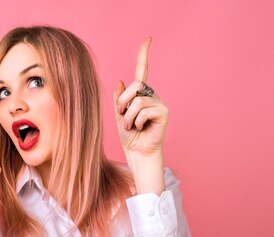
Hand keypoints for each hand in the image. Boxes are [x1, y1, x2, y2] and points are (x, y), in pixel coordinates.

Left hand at [114, 37, 168, 157]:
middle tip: (123, 116)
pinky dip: (136, 121)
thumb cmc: (128, 135)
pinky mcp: (164, 112)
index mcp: (140, 93)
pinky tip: (141, 128)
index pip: (142, 71)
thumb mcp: (118, 114)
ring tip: (132, 126)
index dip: (144, 54)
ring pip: (137, 99)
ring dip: (128, 116)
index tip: (148, 39)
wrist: (136, 152)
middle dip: (123, 101)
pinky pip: (143, 110)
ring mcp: (159, 103)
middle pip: (136, 84)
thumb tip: (120, 81)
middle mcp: (151, 95)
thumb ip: (119, 99)